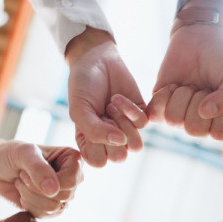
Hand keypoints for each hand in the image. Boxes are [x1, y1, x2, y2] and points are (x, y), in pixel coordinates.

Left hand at [0, 136, 82, 217]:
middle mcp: (73, 177)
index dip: (48, 180)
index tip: (28, 168)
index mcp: (73, 159)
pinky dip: (29, 205)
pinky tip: (23, 193)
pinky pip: (45, 215)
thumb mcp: (23, 154)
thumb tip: (53, 191)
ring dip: (30, 196)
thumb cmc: (11, 154)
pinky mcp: (53, 208)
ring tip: (22, 183)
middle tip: (22, 176)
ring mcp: (64, 194)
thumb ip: (39, 169)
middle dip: (35, 188)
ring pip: (54, 208)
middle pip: (64, 196)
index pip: (71, 181)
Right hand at [66, 27, 145, 166]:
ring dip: (123, 126)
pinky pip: (143, 124)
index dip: (97, 147)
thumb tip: (120, 142)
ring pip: (135, 145)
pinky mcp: (140, 114)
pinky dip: (130, 110)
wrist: (97, 59)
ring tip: (110, 107)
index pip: (99, 162)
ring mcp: (126, 128)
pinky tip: (118, 98)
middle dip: (112, 136)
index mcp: (91, 142)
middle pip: (120, 157)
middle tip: (102, 115)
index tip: (89, 125)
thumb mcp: (79, 109)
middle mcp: (109, 139)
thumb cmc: (82, 85)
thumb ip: (93, 131)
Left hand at [143, 0, 222, 140]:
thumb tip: (205, 113)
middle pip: (193, 129)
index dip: (219, 110)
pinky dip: (164, 95)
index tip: (221, 91)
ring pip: (173, 120)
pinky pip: (154, 113)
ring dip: (182, 95)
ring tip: (189, 85)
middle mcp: (202, 126)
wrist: (199, 38)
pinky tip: (174, 85)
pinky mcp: (160, 108)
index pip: (219, 133)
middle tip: (203, 87)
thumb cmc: (222, 59)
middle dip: (198, 101)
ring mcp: (180, 118)